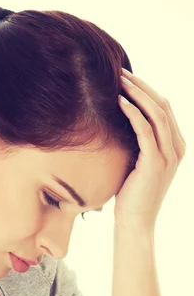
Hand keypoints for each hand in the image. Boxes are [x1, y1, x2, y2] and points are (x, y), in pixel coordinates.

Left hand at [114, 68, 185, 230]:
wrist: (135, 223)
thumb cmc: (131, 196)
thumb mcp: (138, 164)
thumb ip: (138, 144)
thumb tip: (121, 124)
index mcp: (176, 146)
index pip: (164, 109)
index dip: (147, 90)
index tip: (127, 79)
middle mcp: (177, 148)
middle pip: (162, 106)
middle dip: (141, 86)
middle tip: (121, 72)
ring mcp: (169, 155)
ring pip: (156, 114)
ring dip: (137, 94)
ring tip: (118, 81)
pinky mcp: (155, 162)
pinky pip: (145, 130)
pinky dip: (133, 113)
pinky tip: (119, 102)